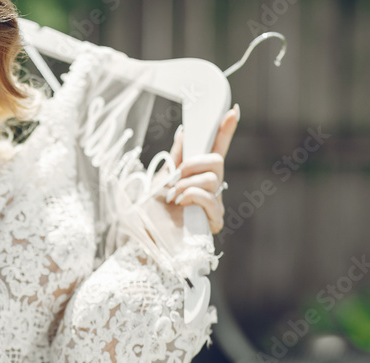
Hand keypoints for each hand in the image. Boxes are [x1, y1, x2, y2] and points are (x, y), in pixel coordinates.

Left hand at [154, 103, 240, 233]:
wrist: (143, 238)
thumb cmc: (151, 213)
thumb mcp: (160, 179)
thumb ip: (175, 157)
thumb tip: (185, 132)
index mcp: (197, 176)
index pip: (216, 150)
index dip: (225, 131)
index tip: (232, 111)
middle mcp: (209, 189)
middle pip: (217, 161)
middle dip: (194, 163)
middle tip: (176, 175)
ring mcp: (213, 204)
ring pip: (212, 179)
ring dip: (188, 183)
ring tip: (173, 196)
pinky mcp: (213, 221)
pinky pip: (210, 198)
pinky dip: (193, 196)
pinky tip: (181, 203)